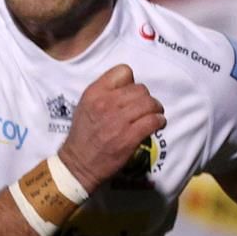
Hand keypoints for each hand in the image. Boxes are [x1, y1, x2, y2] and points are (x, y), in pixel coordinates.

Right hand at [57, 65, 166, 185]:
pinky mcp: (129, 137)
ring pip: (150, 103)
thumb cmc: (83, 135)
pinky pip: (153, 120)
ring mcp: (117, 121)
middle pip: (141, 89)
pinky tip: (155, 125)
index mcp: (94, 93)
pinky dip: (158, 122)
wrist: (78, 164)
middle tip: (144, 109)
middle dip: (146, 98)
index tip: (128, 95)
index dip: (130, 82)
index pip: (123, 71)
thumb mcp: (85, 106)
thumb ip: (104, 92)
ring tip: (152, 116)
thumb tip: (129, 86)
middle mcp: (105, 104)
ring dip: (155, 109)